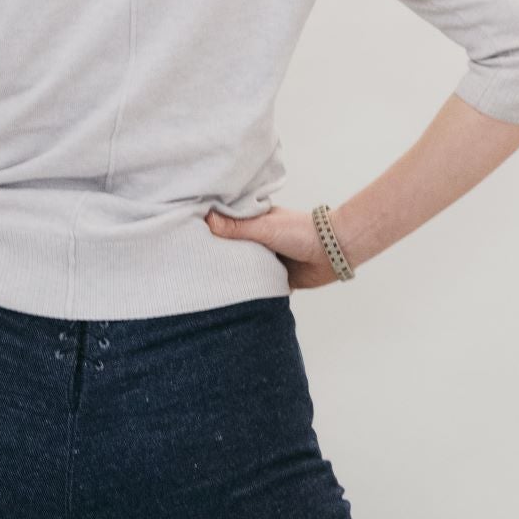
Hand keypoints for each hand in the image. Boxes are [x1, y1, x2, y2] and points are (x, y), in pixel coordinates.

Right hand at [203, 203, 352, 289]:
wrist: (332, 253)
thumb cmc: (301, 232)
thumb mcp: (265, 227)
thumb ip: (237, 227)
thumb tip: (206, 221)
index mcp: (254, 221)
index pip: (225, 224)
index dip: (208, 229)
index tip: (186, 233)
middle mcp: (258, 239)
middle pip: (231, 248)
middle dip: (216, 255)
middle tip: (189, 263)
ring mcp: (266, 259)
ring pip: (242, 268)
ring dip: (232, 275)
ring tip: (203, 282)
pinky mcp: (275, 278)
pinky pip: (256, 286)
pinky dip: (247, 290)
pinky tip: (228, 297)